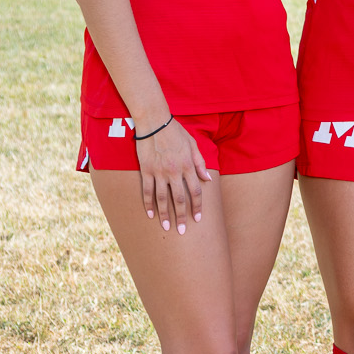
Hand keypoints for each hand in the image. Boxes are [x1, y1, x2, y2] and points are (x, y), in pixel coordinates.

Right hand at [136, 117, 210, 232]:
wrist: (154, 122)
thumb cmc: (175, 132)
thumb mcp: (193, 144)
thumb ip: (200, 163)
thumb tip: (208, 179)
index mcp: (188, 166)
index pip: (196, 191)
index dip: (197, 206)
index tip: (198, 219)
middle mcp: (175, 171)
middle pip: (180, 198)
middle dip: (182, 216)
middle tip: (182, 231)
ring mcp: (159, 172)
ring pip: (163, 198)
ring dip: (165, 214)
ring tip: (167, 227)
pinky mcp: (146, 170)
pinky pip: (147, 190)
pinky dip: (148, 203)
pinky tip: (150, 214)